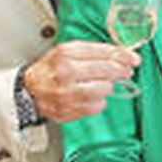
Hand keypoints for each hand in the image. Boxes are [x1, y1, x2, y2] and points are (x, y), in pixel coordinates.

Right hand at [22, 41, 137, 123]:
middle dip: (121, 71)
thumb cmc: (48, 70)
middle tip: (126, 72)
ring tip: (104, 85)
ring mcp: (66, 93)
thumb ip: (91, 51)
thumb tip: (119, 55)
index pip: (102, 52)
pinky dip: (99, 103)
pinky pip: (95, 107)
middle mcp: (66, 73)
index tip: (133, 58)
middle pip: (106, 71)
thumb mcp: (66, 51)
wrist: (27, 91)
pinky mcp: (67, 110)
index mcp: (66, 54)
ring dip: (108, 88)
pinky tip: (94, 97)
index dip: (122, 55)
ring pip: (103, 91)